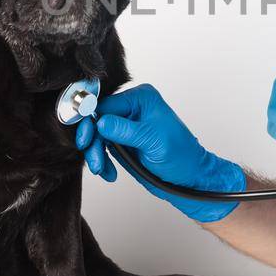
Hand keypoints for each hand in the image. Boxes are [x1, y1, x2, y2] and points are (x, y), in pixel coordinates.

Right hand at [73, 83, 245, 222]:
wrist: (189, 177)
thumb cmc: (181, 155)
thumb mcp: (152, 141)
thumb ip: (124, 130)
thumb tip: (100, 122)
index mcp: (141, 99)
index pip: (105, 105)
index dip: (91, 122)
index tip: (86, 140)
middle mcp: (132, 109)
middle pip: (97, 120)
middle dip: (93, 142)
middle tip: (95, 161)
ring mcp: (126, 126)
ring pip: (97, 136)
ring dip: (96, 154)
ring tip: (103, 170)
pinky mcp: (123, 142)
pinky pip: (102, 147)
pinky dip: (102, 161)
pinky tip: (109, 172)